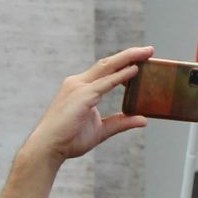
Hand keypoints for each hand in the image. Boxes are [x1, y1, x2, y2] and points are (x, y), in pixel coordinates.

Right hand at [0, 49, 155, 197]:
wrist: (48, 148)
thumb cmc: (69, 139)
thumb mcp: (101, 130)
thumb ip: (121, 122)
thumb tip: (143, 120)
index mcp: (81, 88)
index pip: (105, 70)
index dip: (123, 63)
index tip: (141, 60)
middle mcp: (78, 83)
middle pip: (107, 63)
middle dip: (130, 54)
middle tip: (150, 49)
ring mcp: (78, 88)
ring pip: (107, 67)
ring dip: (128, 58)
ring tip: (146, 54)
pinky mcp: (82, 96)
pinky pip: (105, 83)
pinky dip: (121, 76)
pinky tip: (134, 71)